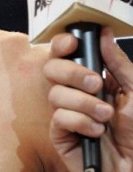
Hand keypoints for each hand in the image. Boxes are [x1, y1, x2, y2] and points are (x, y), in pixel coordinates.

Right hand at [44, 29, 132, 171]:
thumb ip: (119, 64)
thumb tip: (104, 35)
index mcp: (92, 79)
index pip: (66, 54)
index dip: (63, 44)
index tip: (74, 42)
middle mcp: (75, 94)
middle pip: (52, 69)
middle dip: (74, 73)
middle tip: (97, 85)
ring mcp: (65, 115)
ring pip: (56, 94)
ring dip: (84, 103)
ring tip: (106, 116)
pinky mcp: (60, 136)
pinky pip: (59, 119)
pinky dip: (81, 122)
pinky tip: (96, 133)